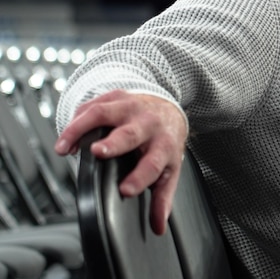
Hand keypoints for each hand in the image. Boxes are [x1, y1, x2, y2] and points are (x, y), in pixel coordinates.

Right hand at [54, 91, 187, 234]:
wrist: (167, 108)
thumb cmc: (165, 142)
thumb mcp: (169, 169)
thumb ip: (162, 197)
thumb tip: (157, 227)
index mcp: (163, 145)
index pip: (154, 163)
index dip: (140, 178)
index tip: (125, 190)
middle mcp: (148, 124)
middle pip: (131, 133)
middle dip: (115, 142)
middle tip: (98, 152)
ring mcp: (131, 107)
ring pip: (104, 113)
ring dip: (81, 128)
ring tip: (64, 146)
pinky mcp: (115, 97)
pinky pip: (93, 104)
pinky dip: (77, 119)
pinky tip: (67, 135)